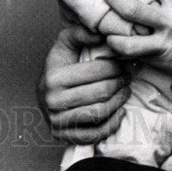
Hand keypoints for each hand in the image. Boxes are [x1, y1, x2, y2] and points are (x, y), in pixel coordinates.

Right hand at [38, 24, 129, 145]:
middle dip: (120, 84)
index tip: (124, 63)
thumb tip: (101, 34)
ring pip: (99, 114)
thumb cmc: (58, 65)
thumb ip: (80, 33)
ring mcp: (58, 121)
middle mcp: (53, 101)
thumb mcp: (64, 44)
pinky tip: (120, 111)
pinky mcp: (64, 136)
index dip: (115, 67)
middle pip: (100, 93)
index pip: (95, 72)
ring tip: (126, 91)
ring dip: (119, 102)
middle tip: (128, 77)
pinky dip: (112, 124)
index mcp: (54, 78)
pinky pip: (95, 134)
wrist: (43, 92)